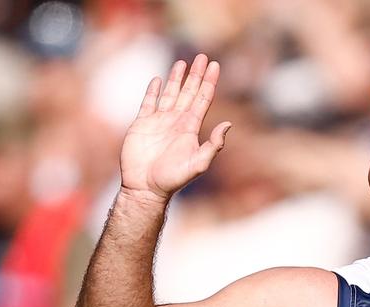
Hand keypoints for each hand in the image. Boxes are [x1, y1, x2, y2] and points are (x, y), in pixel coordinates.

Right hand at [120, 54, 230, 203]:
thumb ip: (214, 145)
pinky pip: (148, 103)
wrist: (145, 187)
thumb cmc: (172, 179)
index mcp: (191, 128)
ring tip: (183, 62)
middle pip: (189, 92)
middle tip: (203, 56)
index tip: (215, 66)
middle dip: (196, 75)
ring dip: (176, 78)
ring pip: (170, 94)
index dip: (209, 82)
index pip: (203, 99)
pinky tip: (157, 80)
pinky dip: (153, 91)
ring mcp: (159, 122)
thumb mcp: (198, 164)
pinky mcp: (142, 124)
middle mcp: (177, 122)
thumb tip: (228, 124)